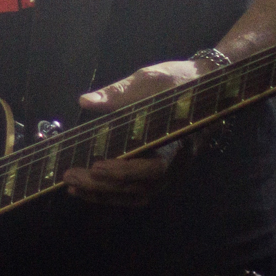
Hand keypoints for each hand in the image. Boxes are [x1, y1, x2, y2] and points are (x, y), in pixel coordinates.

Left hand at [62, 59, 201, 207]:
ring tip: (72, 186)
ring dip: (103, 195)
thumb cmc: (177, 82)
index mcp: (176, 142)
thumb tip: (86, 101)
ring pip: (136, 195)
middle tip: (70, 177)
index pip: (154, 169)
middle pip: (140, 188)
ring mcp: (167, 173)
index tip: (96, 166)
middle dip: (103, 186)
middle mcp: (175, 165)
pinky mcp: (157, 173)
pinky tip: (86, 189)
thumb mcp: (150, 80)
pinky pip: (135, 192)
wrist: (205, 89)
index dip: (125, 171)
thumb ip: (119, 93)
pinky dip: (110, 195)